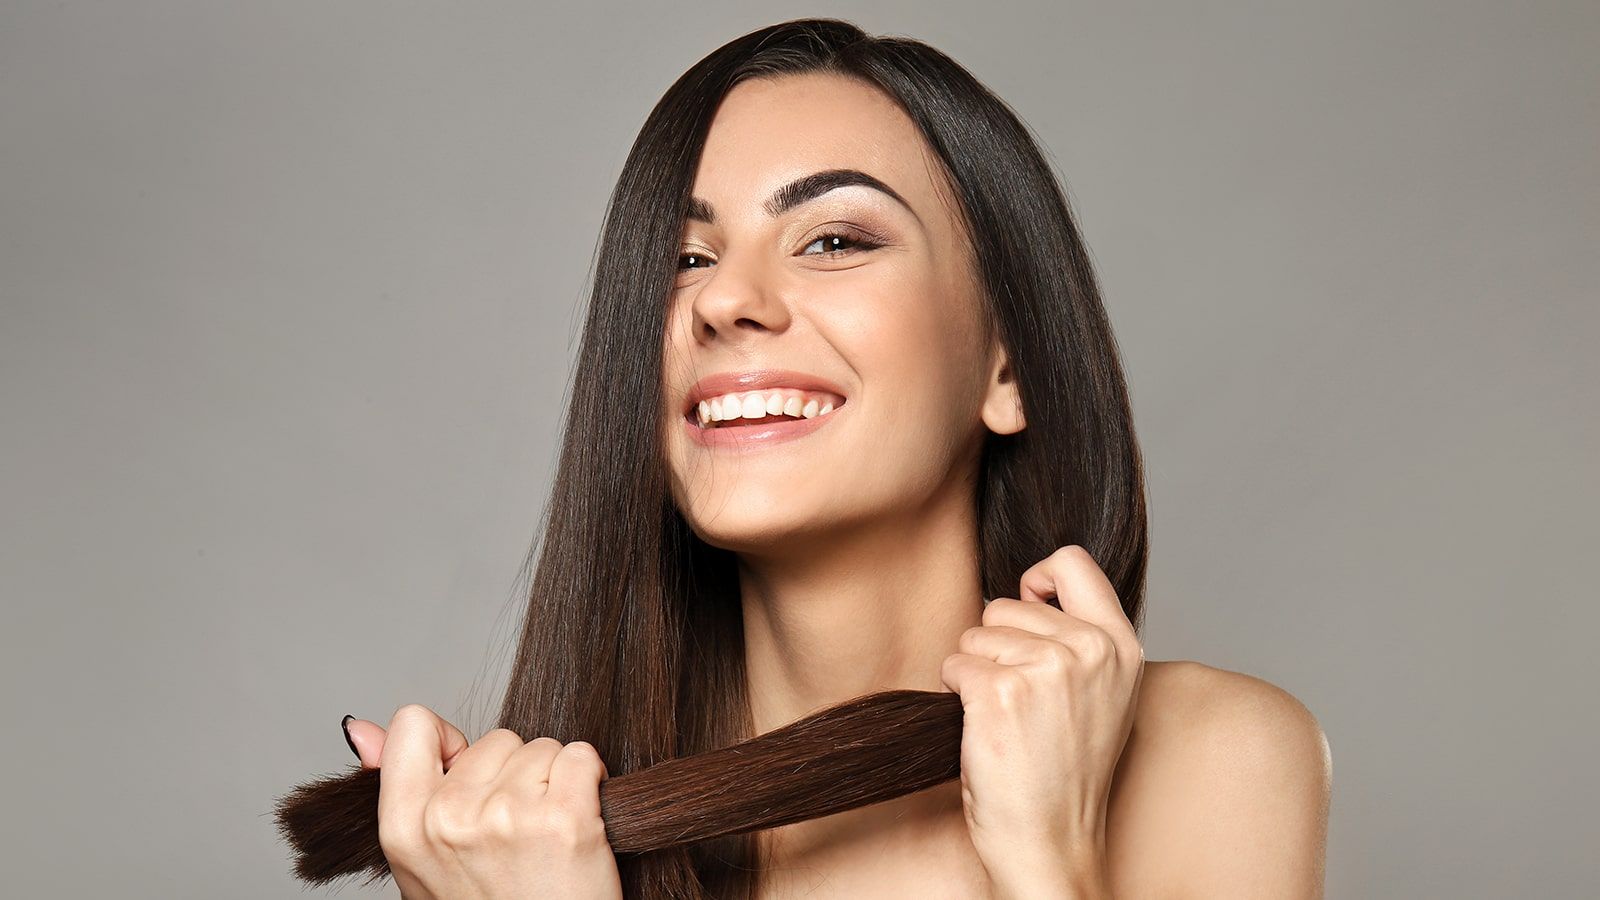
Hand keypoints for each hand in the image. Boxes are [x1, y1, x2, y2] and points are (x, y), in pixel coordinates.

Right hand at [341, 707, 622, 899]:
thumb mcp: (421, 863)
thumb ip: (395, 789)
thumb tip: (359, 728)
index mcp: (402, 828)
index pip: (412, 725)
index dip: (451, 744)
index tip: (469, 778)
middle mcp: (448, 818)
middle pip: (496, 739)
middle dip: (513, 775)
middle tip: (516, 836)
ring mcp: (507, 816)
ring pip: (543, 747)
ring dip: (553, 782)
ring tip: (545, 839)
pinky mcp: (564, 818)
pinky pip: (581, 755)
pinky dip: (591, 779)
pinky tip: (580, 822)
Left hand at [939, 546, 1143, 898]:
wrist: (1051, 841)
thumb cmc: (1065, 772)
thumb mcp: (1103, 693)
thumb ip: (1081, 638)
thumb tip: (1033, 590)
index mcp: (1122, 645)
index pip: (1072, 561)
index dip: (1037, 580)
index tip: (1028, 609)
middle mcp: (1090, 650)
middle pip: (1005, 603)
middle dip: (996, 643)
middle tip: (1020, 700)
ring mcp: (1047, 669)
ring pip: (975, 634)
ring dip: (975, 672)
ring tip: (1007, 719)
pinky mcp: (1000, 692)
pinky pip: (954, 664)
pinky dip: (956, 694)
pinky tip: (984, 728)